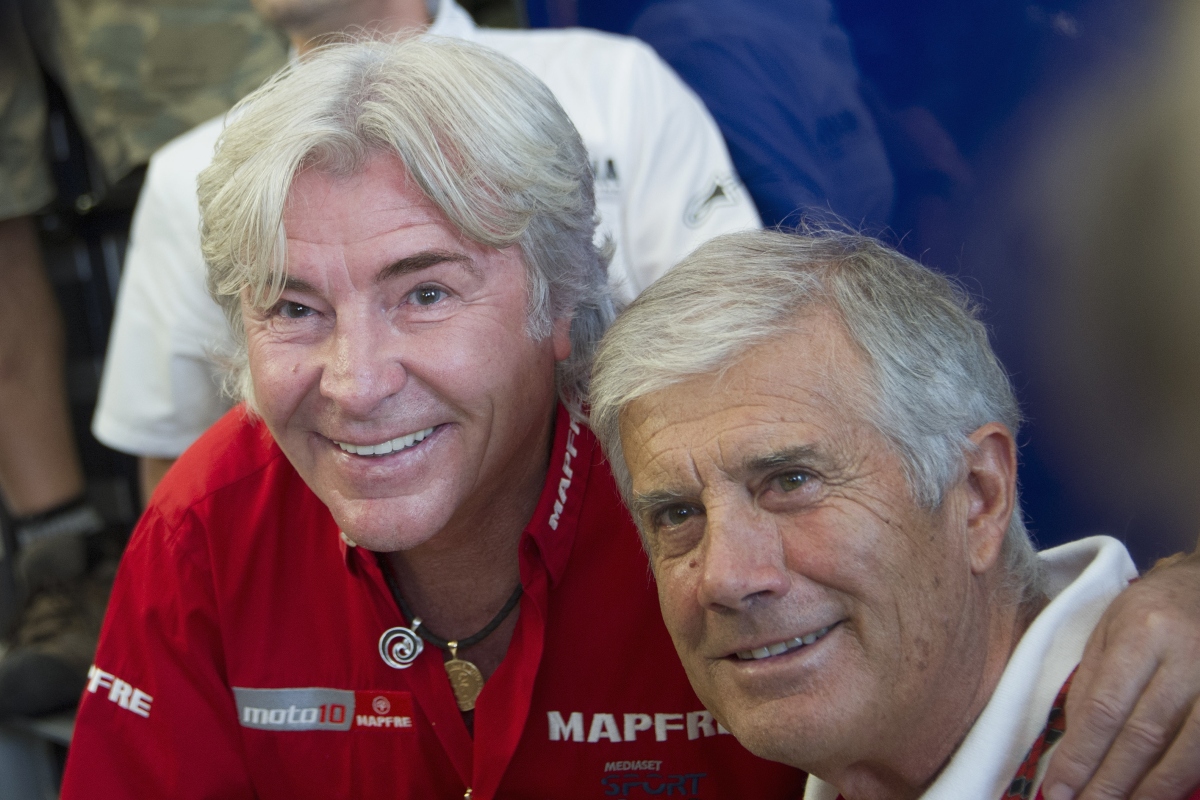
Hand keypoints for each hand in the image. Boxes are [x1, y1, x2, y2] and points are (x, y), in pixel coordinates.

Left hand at [1043, 549, 1199, 799]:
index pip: (1105, 708)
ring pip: (1185, 753)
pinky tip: (1157, 795)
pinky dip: (1182, 779)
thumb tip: (1072, 743)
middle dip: (1109, 781)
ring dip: (1148, 791)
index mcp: (1142, 633)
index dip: (1080, 755)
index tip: (1056, 789)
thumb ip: (1091, 682)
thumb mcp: (1109, 629)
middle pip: (1143, 736)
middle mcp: (1186, 658)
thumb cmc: (1150, 609)